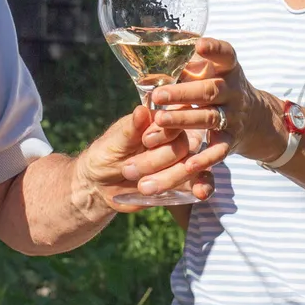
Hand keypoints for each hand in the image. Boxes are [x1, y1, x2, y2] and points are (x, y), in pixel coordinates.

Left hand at [80, 105, 219, 207]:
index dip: (162, 133)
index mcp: (157, 122)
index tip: (145, 141)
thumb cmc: (104, 155)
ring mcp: (181, 159)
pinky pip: (202, 182)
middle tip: (128, 170)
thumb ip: (131, 129)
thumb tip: (142, 110)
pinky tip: (200, 193)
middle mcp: (173, 138)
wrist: (101, 186)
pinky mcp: (184, 180)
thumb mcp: (113, 142)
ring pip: (190, 166)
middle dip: (155, 161)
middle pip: (181, 146)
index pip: (173, 122)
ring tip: (142, 187)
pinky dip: (203, 186)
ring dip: (167, 179)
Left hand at [146, 38, 289, 164]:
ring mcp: (233, 116)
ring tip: (160, 121)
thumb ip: (191, 65)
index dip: (214, 49)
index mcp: (228, 69)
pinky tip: (187, 164)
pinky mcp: (231, 140)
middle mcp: (233, 91)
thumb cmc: (220, 88)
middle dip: (183, 93)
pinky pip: (219, 150)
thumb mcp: (214, 71)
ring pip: (209, 118)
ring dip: (184, 120)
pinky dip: (205, 158)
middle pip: (209, 90)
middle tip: (158, 95)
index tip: (199, 45)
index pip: (225, 54)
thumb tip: (155, 55)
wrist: (255, 118)